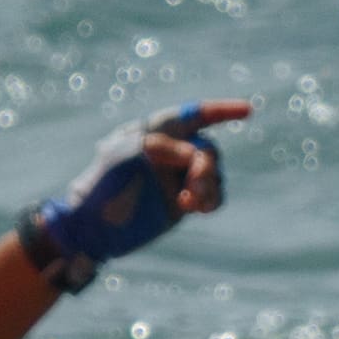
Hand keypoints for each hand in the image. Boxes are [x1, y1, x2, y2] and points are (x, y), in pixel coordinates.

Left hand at [27, 101, 251, 275]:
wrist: (90, 228)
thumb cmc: (103, 184)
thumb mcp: (129, 155)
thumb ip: (166, 148)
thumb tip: (196, 158)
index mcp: (155, 132)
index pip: (194, 115)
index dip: (222, 111)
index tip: (248, 111)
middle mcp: (170, 152)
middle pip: (207, 150)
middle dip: (204, 166)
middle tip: (193, 187)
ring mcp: (176, 178)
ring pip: (213, 175)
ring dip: (209, 186)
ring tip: (190, 203)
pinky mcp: (181, 202)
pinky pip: (210, 197)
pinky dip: (210, 201)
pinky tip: (197, 208)